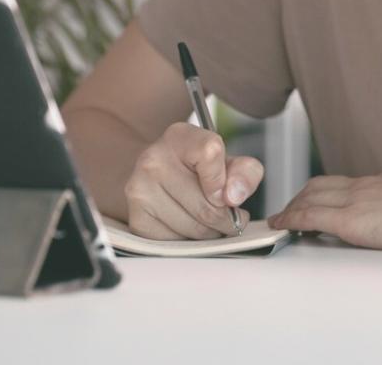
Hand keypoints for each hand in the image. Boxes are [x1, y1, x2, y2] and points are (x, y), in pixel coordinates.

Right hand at [122, 121, 262, 239]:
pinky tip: (188, 227)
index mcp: (179, 137)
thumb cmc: (198, 172)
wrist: (158, 180)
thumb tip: (234, 196)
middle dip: (226, 219)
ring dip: (210, 233)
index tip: (226, 193)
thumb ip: (245, 172)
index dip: (225, 180)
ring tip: (208, 222)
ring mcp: (140, 190)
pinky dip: (190, 242)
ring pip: (194, 229)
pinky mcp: (136, 219)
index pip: (210, 153)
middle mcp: (153, 159)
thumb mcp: (228, 162)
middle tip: (230, 219)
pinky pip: (177, 243)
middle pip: (206, 206)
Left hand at [266, 172, 381, 252]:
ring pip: (309, 196)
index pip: (344, 183)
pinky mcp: (349, 220)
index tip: (314, 199)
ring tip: (281, 219)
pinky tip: (281, 225)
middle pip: (320, 185)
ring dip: (291, 207)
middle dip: (301, 196)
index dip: (323, 191)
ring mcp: (354, 200)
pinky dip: (290, 218)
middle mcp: (364, 186)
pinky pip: (309, 215)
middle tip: (289, 209)